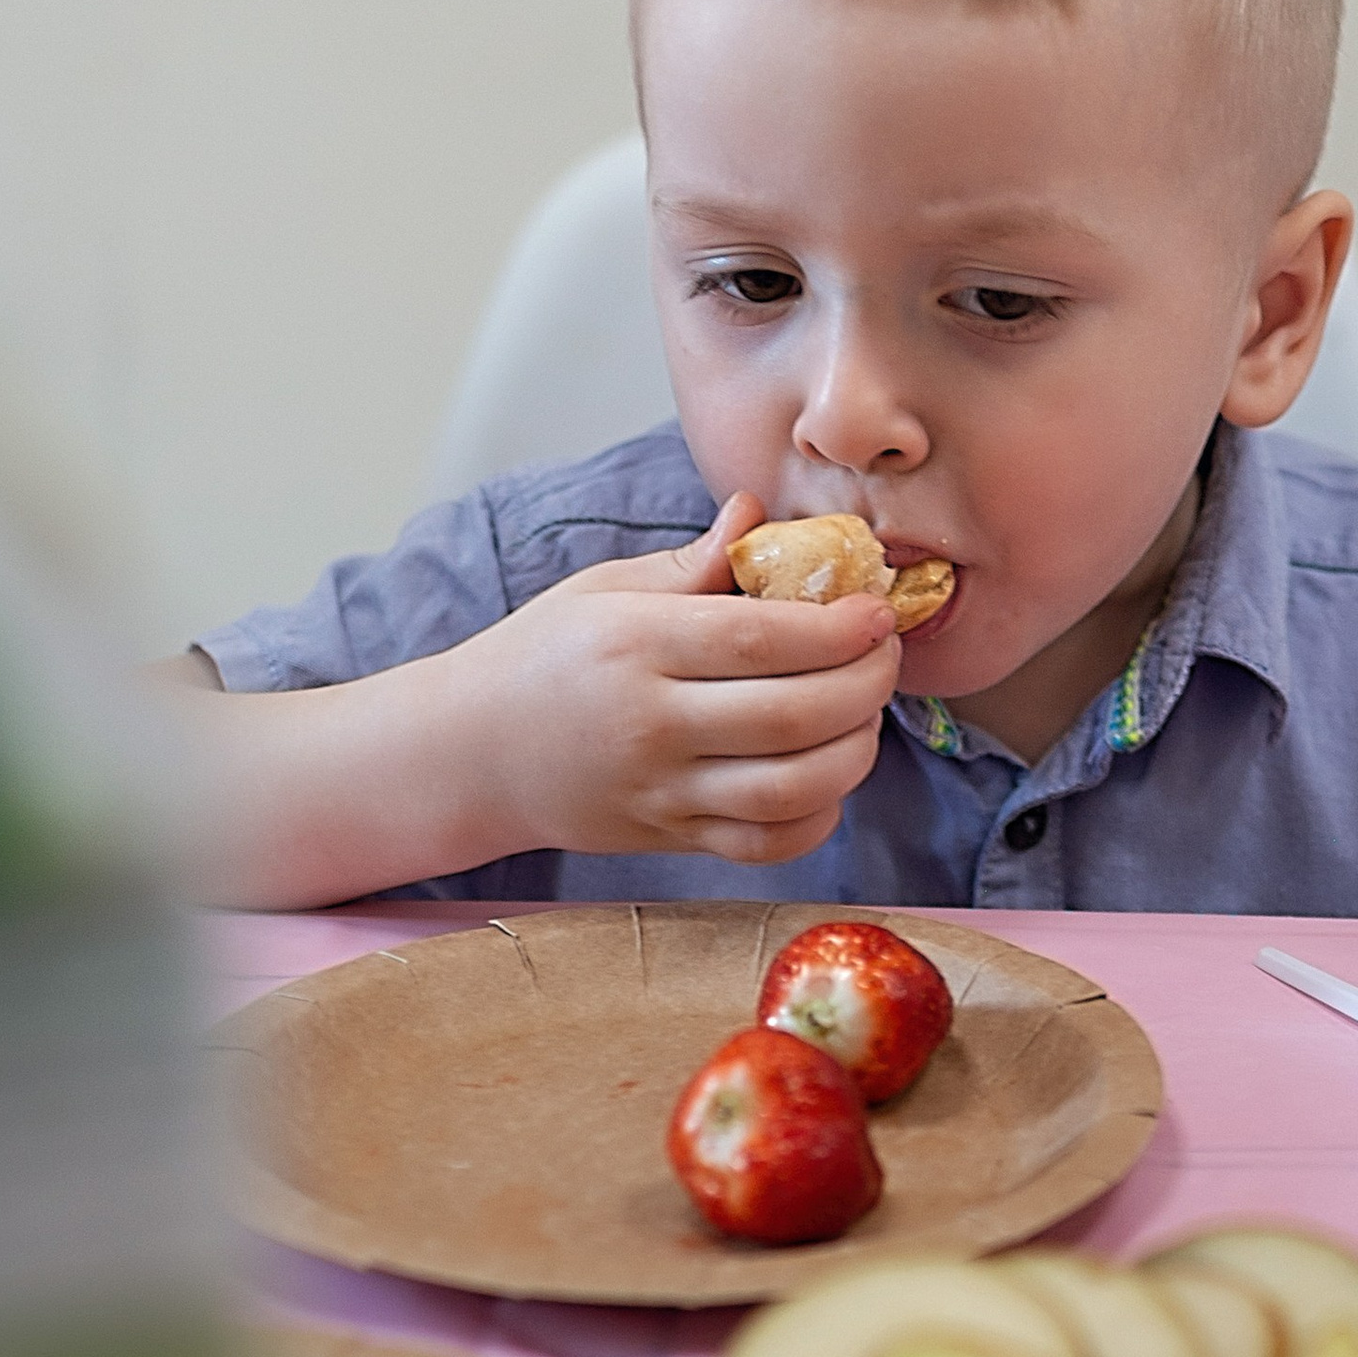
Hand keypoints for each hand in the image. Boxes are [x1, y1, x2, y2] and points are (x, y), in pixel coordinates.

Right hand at [422, 494, 902, 868]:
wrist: (473, 751)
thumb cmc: (544, 656)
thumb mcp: (604, 590)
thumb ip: (692, 563)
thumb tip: (757, 512)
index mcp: (636, 644)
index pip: (759, 639)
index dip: (838, 628)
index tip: (877, 610)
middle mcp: (650, 724)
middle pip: (792, 716)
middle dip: (866, 682)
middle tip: (884, 653)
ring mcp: (662, 791)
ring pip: (791, 789)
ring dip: (856, 750)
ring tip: (864, 710)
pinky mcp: (670, 838)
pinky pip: (766, 843)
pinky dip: (818, 816)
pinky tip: (828, 773)